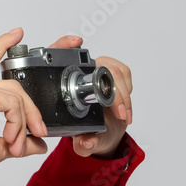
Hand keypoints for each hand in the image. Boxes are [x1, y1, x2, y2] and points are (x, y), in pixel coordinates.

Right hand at [0, 27, 69, 185]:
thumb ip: (18, 139)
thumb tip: (37, 142)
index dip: (3, 45)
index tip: (17, 34)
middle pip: (12, 83)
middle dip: (32, 107)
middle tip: (39, 131)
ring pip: (16, 94)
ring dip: (25, 122)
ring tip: (17, 146)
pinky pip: (12, 104)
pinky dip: (18, 123)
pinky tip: (11, 140)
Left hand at [59, 39, 132, 157]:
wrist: (102, 136)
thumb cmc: (87, 134)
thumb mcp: (83, 143)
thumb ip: (84, 144)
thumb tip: (86, 142)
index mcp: (62, 86)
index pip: (59, 58)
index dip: (64, 45)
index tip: (76, 42)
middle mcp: (78, 75)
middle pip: (97, 66)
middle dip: (112, 89)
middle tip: (118, 112)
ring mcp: (96, 72)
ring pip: (113, 69)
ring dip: (122, 92)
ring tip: (123, 113)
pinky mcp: (111, 73)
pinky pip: (122, 72)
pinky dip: (127, 90)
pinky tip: (124, 107)